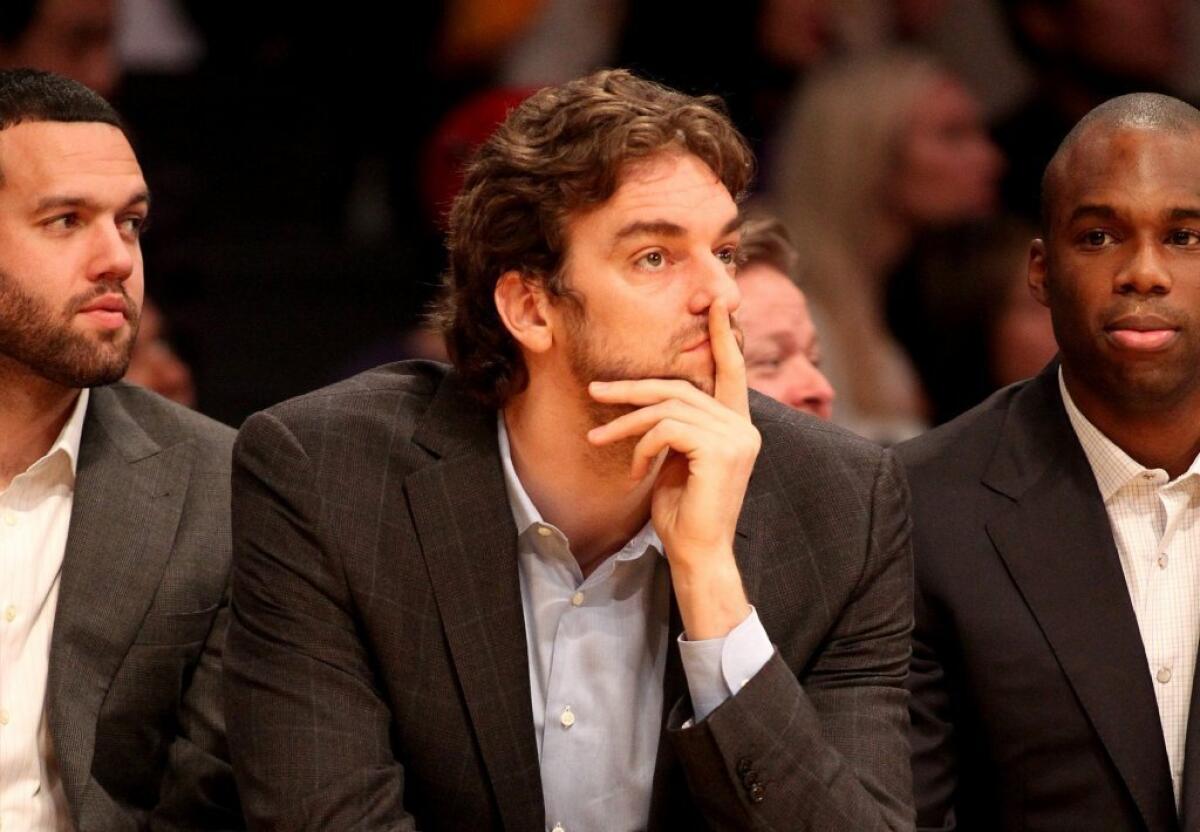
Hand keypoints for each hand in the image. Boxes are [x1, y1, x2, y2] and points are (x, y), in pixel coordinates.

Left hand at [587, 299, 760, 638]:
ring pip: (668, 408)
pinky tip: (635, 471)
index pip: (732, 371)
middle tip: (596, 391)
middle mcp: (744, 428)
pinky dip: (642, 446)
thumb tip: (654, 406)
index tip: (713, 306)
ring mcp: (736, 438)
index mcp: (738, 427)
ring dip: (626, 423)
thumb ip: (676, 429)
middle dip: (633, 390)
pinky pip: (667, 429)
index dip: (723, 338)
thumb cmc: (684, 513)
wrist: (697, 554)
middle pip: (681, 388)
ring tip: (600, 439)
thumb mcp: (677, 461)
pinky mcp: (720, 450)